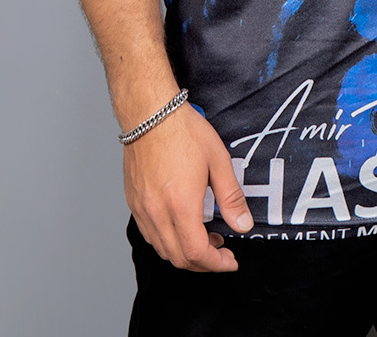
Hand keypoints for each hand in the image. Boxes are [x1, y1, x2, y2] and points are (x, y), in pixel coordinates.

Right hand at [124, 102, 252, 271]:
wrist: (150, 112)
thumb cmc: (183, 130)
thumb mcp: (218, 160)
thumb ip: (231, 197)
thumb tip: (243, 224)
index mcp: (181, 205)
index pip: (197, 253)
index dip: (216, 264)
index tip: (230, 261)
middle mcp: (157, 212)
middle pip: (179, 258)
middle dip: (203, 263)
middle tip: (220, 251)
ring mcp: (142, 209)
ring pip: (162, 249)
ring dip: (184, 253)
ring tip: (204, 236)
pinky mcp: (133, 202)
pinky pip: (149, 234)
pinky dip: (167, 241)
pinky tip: (181, 225)